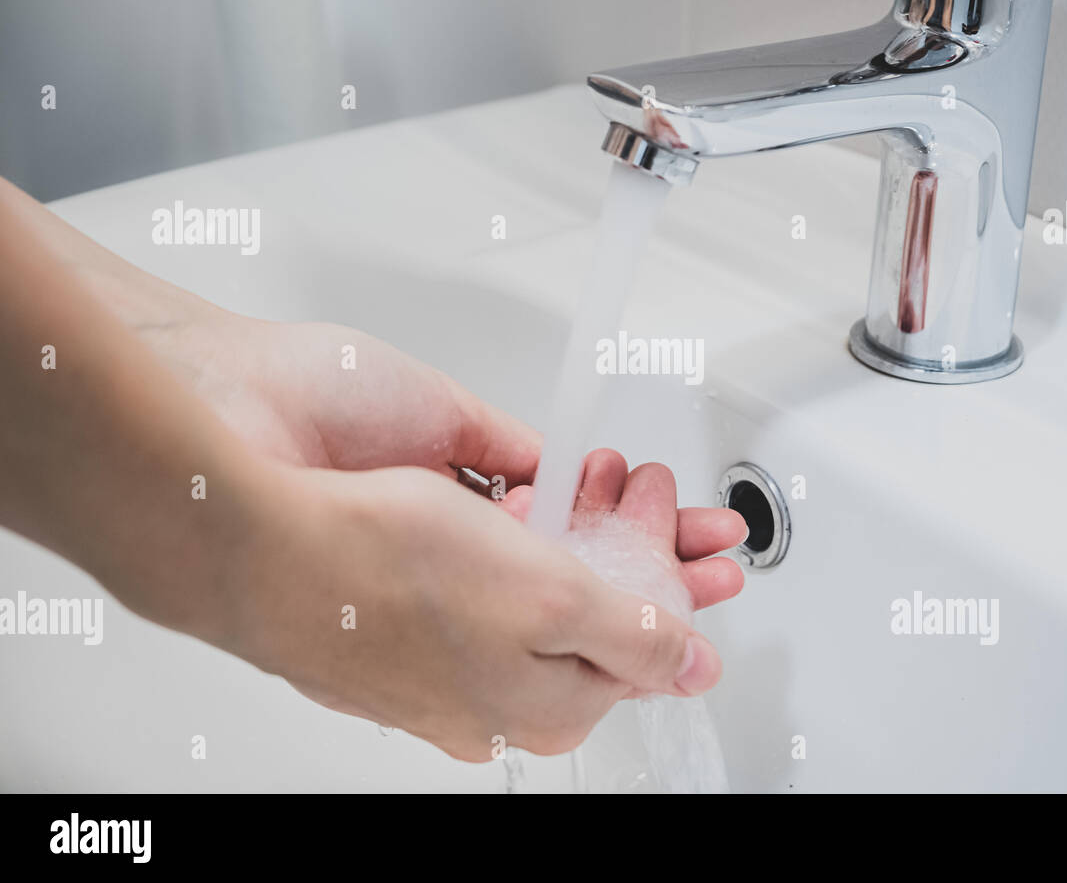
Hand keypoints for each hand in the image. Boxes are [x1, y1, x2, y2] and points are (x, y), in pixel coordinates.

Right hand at [237, 451, 743, 760]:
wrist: (254, 540)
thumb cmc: (384, 573)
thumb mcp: (548, 604)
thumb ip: (636, 638)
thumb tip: (699, 670)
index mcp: (540, 706)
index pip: (639, 652)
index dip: (677, 584)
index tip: (699, 538)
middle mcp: (491, 696)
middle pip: (592, 615)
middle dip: (635, 543)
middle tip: (653, 490)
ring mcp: (445, 655)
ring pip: (540, 586)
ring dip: (580, 526)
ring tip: (598, 474)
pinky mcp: (405, 610)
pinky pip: (484, 572)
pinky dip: (515, 528)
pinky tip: (515, 495)